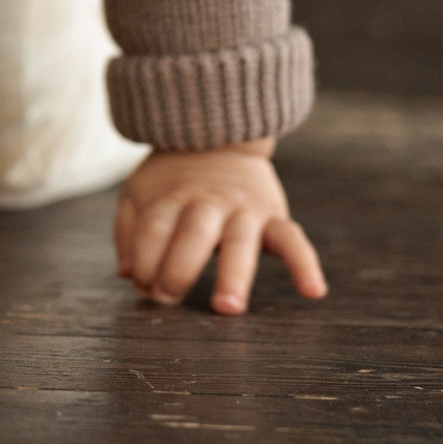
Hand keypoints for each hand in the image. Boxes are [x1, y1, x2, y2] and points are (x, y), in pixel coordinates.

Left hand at [115, 140, 326, 314]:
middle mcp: (209, 201)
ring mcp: (244, 208)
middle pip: (194, 233)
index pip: (154, 228)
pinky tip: (313, 292)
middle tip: (166, 296)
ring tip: (228, 307)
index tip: (142, 285)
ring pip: (240, 241)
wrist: (220, 136)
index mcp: (172, 195)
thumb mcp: (139, 193)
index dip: (145, 258)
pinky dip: (305, 265)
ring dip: (233, 274)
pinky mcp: (274, 216)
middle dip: (178, 267)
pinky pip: (293, 240)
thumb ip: (130, 233)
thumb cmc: (173, 179)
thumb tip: (129, 275)